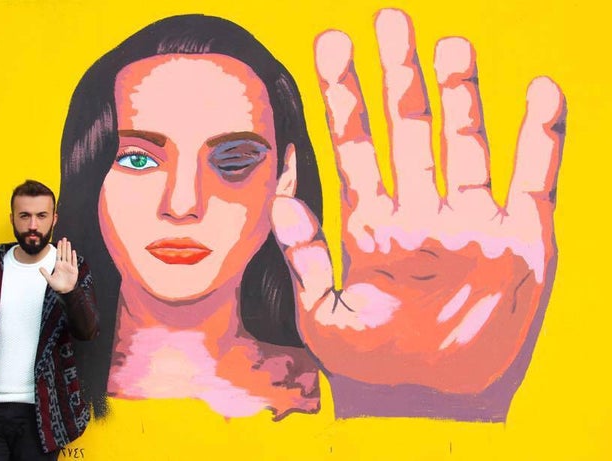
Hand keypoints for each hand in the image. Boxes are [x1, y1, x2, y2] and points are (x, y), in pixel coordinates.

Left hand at [40, 237, 78, 293]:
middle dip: (64, 246)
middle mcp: (64, 264)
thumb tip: (39, 267)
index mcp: (58, 265)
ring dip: (68, 249)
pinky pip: (73, 262)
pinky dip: (73, 257)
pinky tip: (73, 251)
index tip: (59, 242)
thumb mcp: (49, 279)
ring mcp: (69, 267)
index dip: (59, 248)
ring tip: (68, 242)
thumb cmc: (57, 286)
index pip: (58, 254)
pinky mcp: (74, 270)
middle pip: (64, 253)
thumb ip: (45, 273)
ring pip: (69, 255)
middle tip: (64, 238)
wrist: (65, 290)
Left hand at [271, 9, 564, 396]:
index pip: (353, 145)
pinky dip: (543, 138)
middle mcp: (419, 209)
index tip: (332, 46)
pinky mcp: (521, 238)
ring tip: (451, 45)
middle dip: (398, 77)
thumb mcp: (325, 319)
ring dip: (462, 93)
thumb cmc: (376, 359)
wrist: (437, 395)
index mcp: (371, 223)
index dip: (343, 95)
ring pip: (466, 142)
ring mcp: (470, 219)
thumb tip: (284, 202)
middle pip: (408, 128)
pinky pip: (536, 178)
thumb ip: (306, 261)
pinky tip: (542, 93)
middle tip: (390, 20)